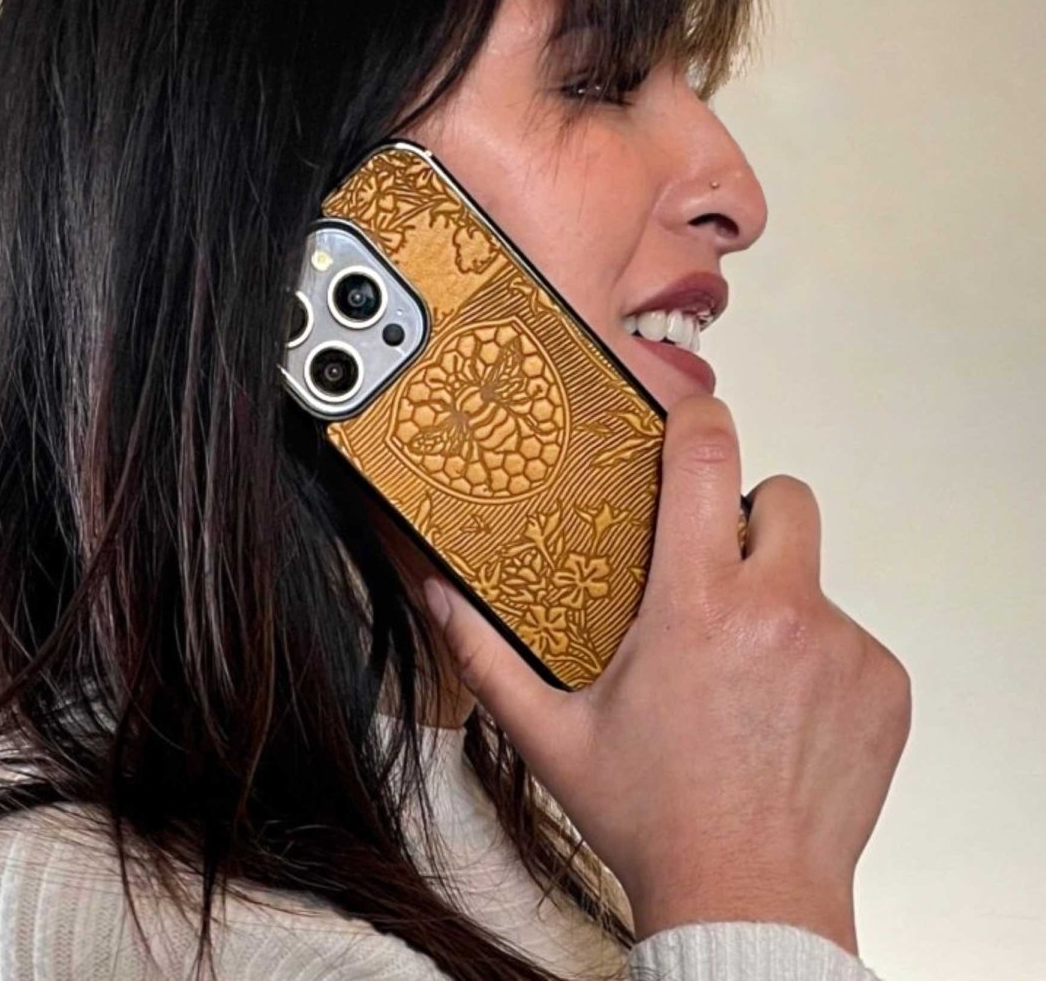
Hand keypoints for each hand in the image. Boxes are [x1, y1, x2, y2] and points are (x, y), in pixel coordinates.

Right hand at [420, 394, 910, 952]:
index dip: (698, 419)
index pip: (707, 461)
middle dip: (750, 513)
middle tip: (715, 565)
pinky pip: (850, 635)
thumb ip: (485, 655)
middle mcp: (779, 612)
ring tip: (741, 664)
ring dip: (779, 596)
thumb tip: (437, 596)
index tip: (689, 418)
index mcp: (696, 606)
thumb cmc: (655, 819)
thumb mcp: (552, 734)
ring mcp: (842, 648)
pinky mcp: (882, 686)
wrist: (748, 902)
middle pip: (786, 497)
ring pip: (815, 574)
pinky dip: (818, 655)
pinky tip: (781, 708)